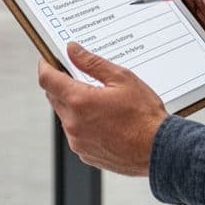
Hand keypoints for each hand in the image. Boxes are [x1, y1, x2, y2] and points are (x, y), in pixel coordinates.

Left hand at [38, 43, 166, 175]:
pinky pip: (76, 133)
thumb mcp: (121, 78)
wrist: (159, 150)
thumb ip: (91, 62)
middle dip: (62, 84)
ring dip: (74, 105)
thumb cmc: (144, 115)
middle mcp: (73, 124)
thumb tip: (72, 50)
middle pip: (54, 97)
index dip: (45, 65)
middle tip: (80, 76)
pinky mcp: (85, 153)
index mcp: (79, 101)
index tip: (48, 59)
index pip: (47, 79)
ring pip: (65, 115)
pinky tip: (104, 119)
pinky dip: (83, 123)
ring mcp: (78, 141)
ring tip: (101, 101)